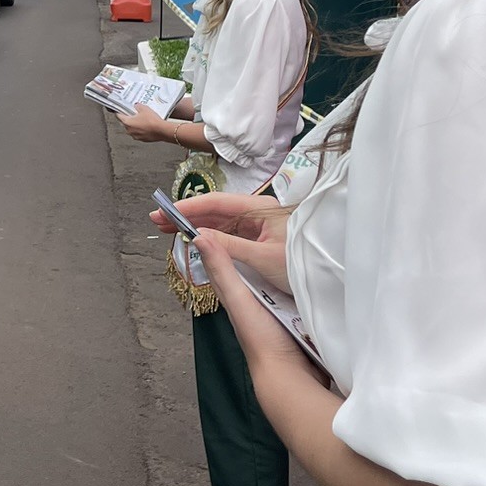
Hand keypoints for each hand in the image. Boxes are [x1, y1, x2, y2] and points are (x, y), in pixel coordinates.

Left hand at [117, 104, 172, 142]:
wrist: (162, 130)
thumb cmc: (152, 121)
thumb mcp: (144, 108)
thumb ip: (137, 106)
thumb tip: (136, 105)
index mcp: (127, 123)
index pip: (118, 116)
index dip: (119, 112)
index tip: (120, 110)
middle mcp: (129, 131)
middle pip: (125, 123)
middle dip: (128, 118)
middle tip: (133, 113)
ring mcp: (135, 136)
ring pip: (132, 129)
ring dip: (135, 125)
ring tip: (142, 119)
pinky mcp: (142, 139)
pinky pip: (138, 133)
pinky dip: (140, 130)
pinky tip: (146, 125)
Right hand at [155, 194, 291, 287]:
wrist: (327, 282)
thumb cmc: (301, 267)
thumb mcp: (263, 258)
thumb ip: (228, 246)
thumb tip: (198, 236)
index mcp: (261, 209)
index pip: (218, 203)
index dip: (190, 207)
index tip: (167, 211)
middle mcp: (258, 213)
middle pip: (215, 210)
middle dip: (186, 214)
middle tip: (157, 219)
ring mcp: (258, 226)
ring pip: (219, 221)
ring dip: (194, 224)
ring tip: (167, 227)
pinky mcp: (258, 238)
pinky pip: (228, 232)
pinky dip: (208, 235)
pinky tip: (193, 237)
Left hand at [194, 231, 325, 385]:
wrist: (291, 374)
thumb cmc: (262, 340)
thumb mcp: (239, 298)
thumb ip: (223, 269)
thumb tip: (198, 237)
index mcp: (233, 294)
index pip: (220, 260)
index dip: (217, 238)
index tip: (218, 214)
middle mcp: (248, 299)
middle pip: (246, 266)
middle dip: (249, 246)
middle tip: (257, 220)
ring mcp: (269, 307)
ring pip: (267, 277)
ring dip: (272, 261)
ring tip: (279, 238)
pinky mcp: (289, 314)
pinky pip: (285, 290)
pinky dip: (287, 278)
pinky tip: (297, 269)